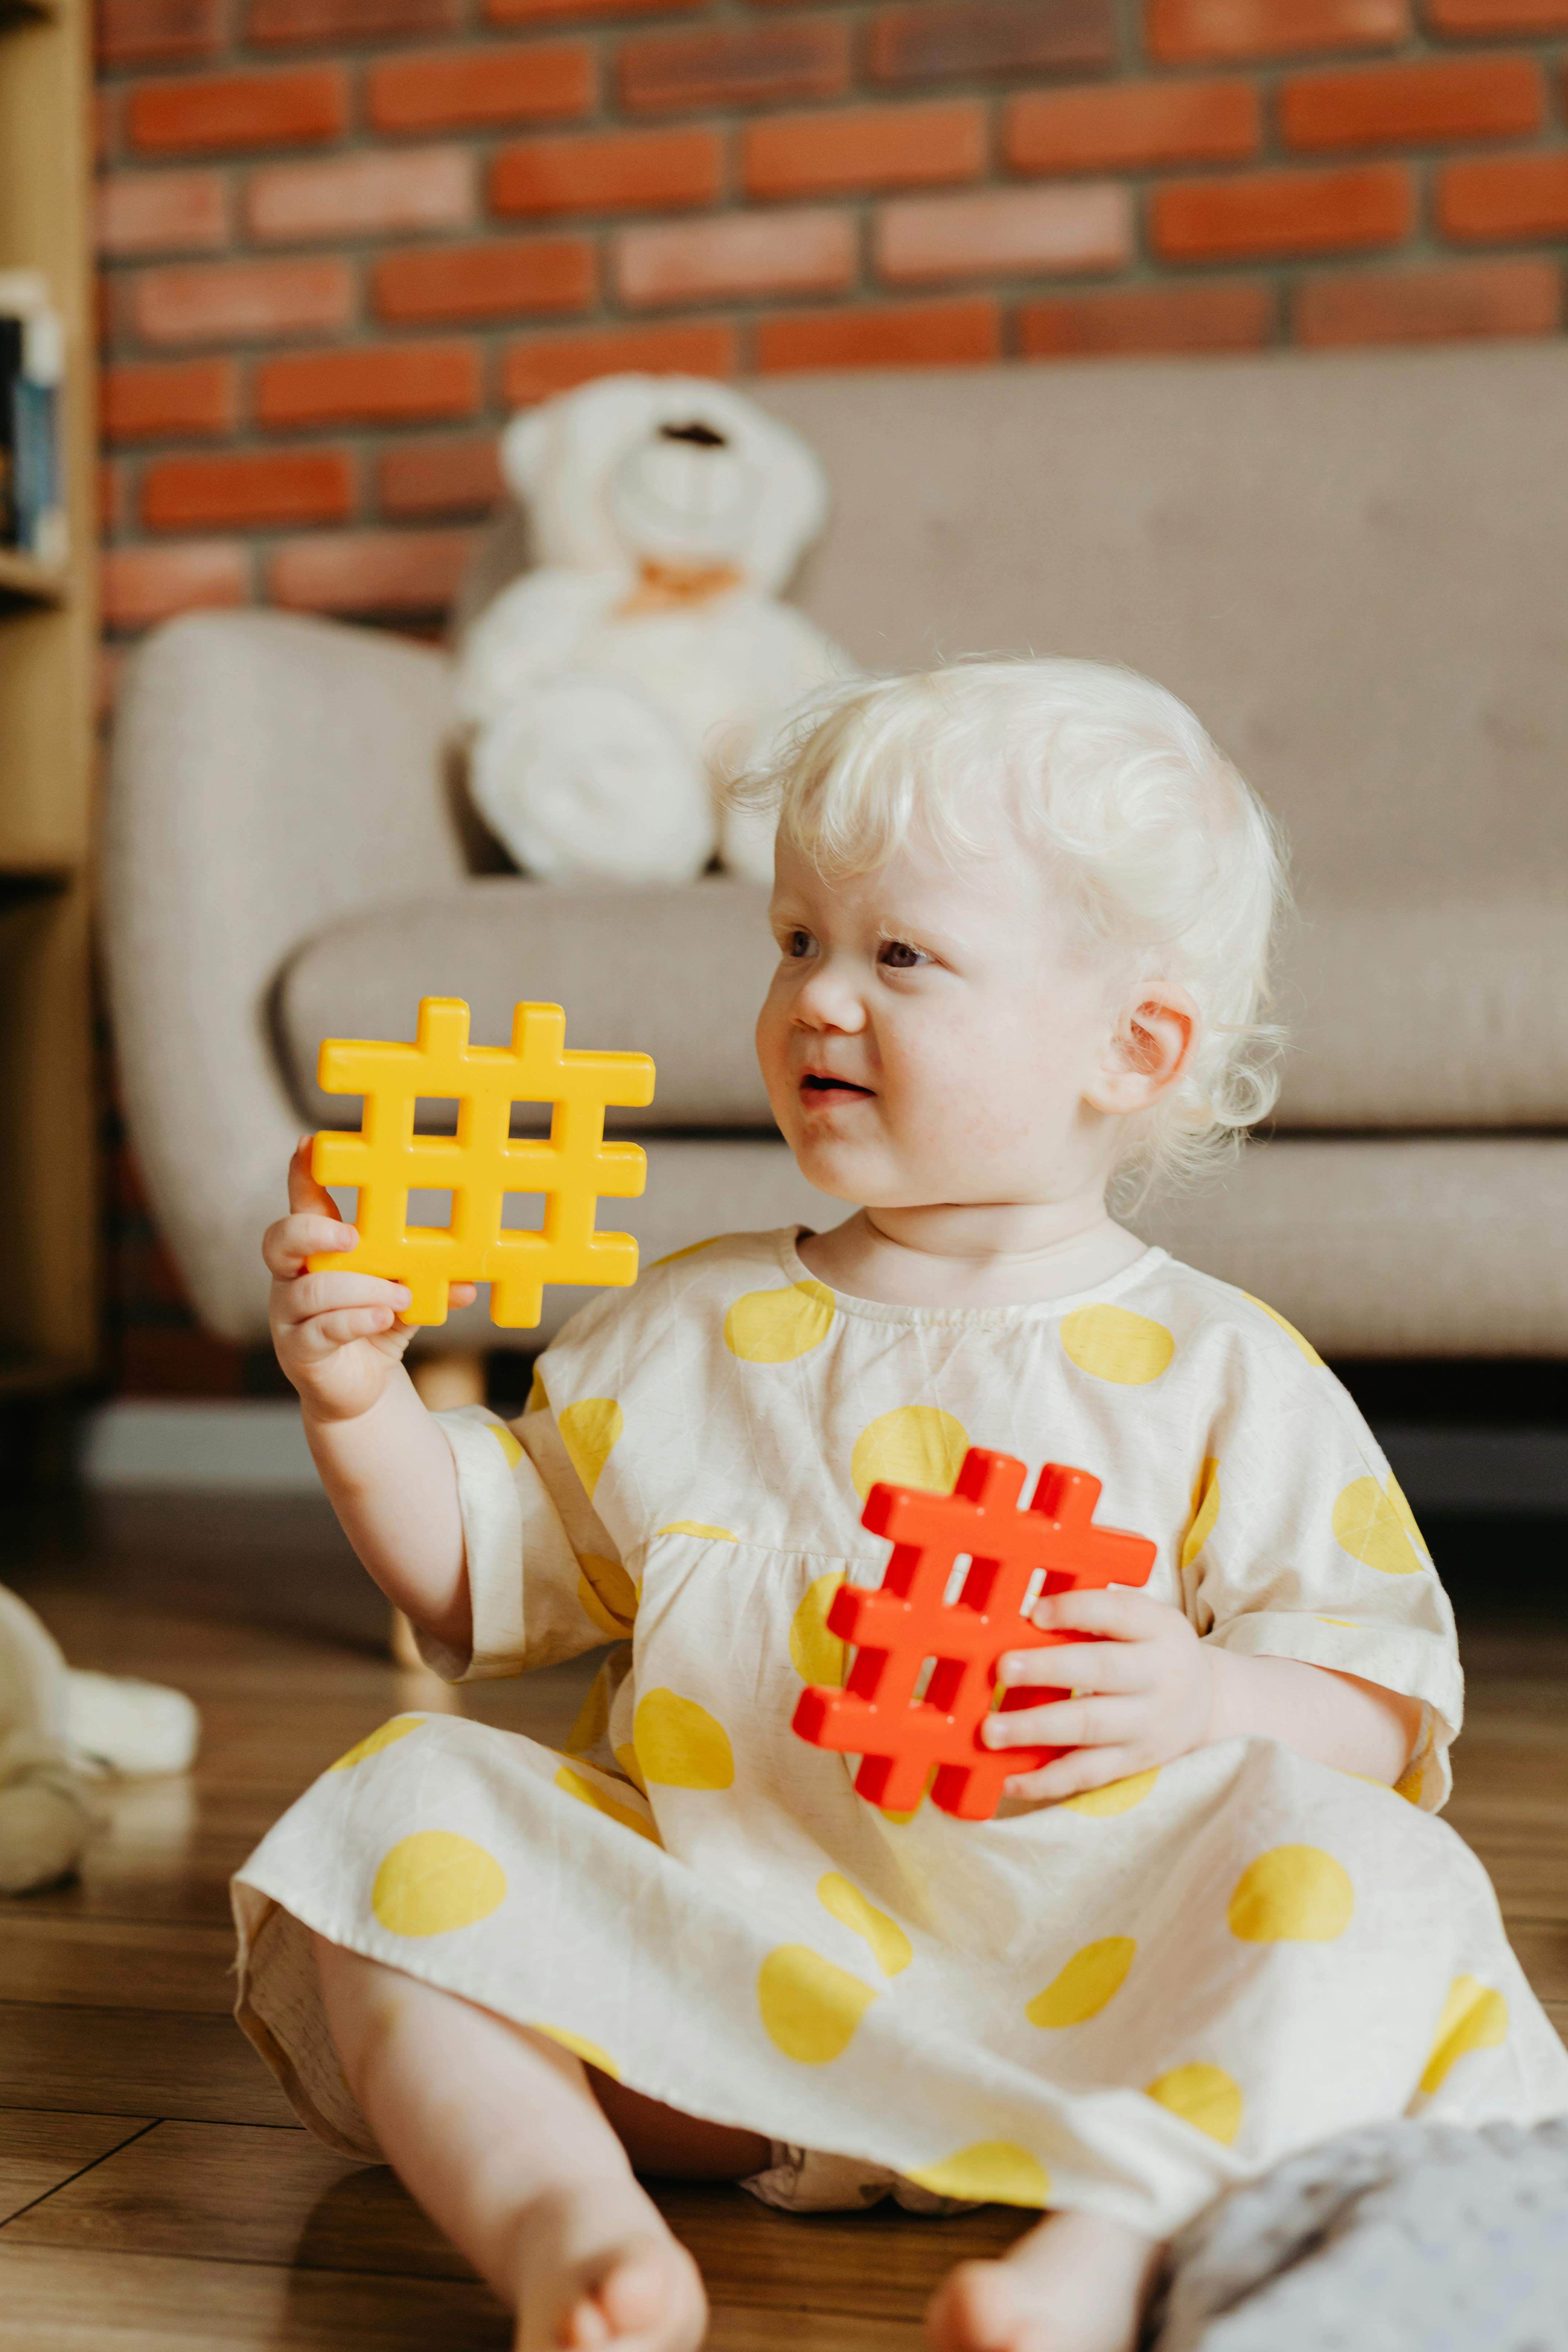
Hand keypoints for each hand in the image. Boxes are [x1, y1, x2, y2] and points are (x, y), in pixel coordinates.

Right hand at [264, 1140, 475, 1424]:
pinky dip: (355, 1319)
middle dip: (313, 1231)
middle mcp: (292, 1279)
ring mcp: (289, 1316)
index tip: (308, 1145)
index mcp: (315, 1253)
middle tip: (352, 1235)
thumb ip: (426, 1282)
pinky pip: (321, 1329)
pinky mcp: (298, 1351)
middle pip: (279, 1241)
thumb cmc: (375, 1326)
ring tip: (398, 1294)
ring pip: (311, 1290)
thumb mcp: (404, 1296)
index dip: (300, 1176)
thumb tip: (467, 1282)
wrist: (360, 1389)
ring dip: (360, 1288)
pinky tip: (382, 1317)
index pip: (301, 1207)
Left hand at [981, 1587, 1218, 1802]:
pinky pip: (1086, 1774)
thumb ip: (1095, 1613)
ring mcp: (1145, 1725)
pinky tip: (1009, 1780)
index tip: (1036, 1613)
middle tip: (1003, 1669)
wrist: (1208, 1702)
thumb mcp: (1142, 1618)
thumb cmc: (1153, 1649)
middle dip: (1049, 1669)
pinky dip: (1045, 1780)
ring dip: (1036, 1728)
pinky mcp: (1132, 1762)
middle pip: (1101, 1671)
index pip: (1117, 1613)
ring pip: (1089, 1727)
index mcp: (1157, 1628)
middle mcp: (1157, 1675)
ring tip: (991, 1730)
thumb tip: (1025, 1614)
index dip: (1075, 1611)